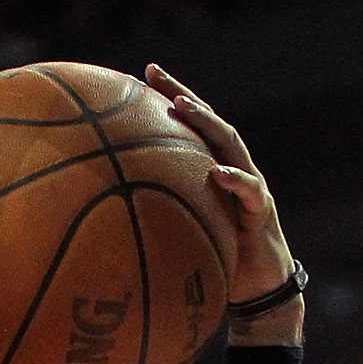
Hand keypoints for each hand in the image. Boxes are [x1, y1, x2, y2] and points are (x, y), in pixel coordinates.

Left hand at [145, 64, 297, 304]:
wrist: (258, 290)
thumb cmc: (214, 259)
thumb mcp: (178, 233)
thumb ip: (152, 218)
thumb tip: (101, 215)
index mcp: (211, 171)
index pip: (189, 127)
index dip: (167, 99)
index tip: (138, 76)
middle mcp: (232, 169)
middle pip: (208, 122)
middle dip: (181, 95)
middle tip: (153, 73)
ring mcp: (250, 187)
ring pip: (231, 144)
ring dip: (207, 123)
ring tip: (184, 107)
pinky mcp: (261, 212)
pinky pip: (251, 192)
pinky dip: (236, 181)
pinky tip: (219, 173)